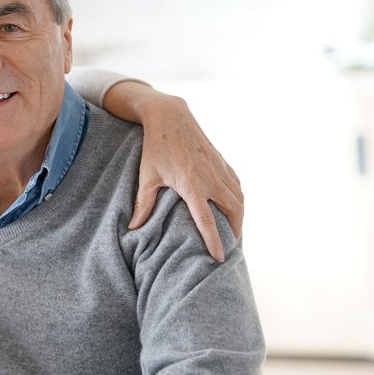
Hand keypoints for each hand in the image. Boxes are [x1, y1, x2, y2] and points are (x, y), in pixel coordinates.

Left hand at [103, 82, 242, 261]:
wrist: (171, 117)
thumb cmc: (155, 148)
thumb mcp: (147, 176)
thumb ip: (143, 203)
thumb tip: (133, 227)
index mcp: (192, 185)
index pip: (207, 220)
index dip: (214, 241)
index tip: (219, 257)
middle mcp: (211, 178)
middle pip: (233, 211)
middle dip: (235, 231)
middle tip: (231, 247)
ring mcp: (219, 169)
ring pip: (239, 198)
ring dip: (240, 216)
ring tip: (235, 231)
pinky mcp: (222, 161)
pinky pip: (237, 185)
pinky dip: (239, 199)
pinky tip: (234, 207)